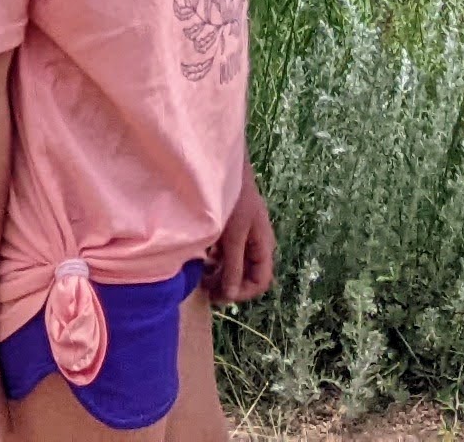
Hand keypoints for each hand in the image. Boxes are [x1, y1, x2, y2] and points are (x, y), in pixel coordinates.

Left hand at [212, 178, 277, 300]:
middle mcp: (256, 243)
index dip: (242, 293)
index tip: (218, 295)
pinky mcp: (231, 228)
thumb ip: (233, 266)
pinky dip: (215, 259)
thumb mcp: (233, 236)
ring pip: (234, 265)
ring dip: (219, 273)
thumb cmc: (234, 200)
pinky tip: (201, 257)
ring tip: (201, 273)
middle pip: (247, 275)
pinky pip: (226, 252)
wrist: (224, 167)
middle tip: (204, 286)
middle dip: (227, 284)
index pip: (260, 282)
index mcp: (263, 246)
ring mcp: (244, 236)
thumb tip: (232, 296)